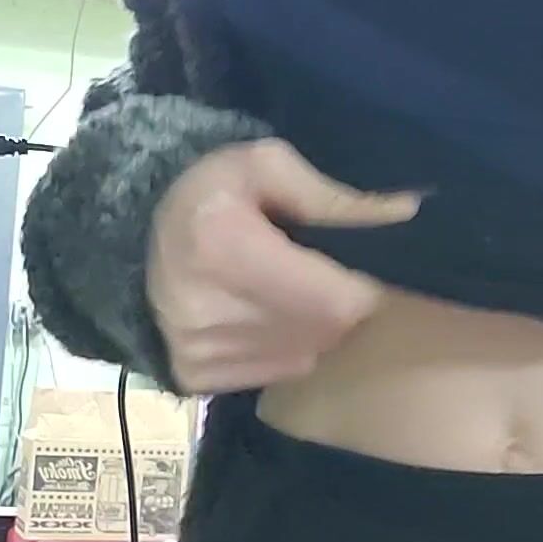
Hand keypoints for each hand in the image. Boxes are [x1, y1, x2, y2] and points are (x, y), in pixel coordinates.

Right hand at [148, 139, 422, 394]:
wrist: (136, 235)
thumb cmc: (212, 191)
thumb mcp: (267, 166)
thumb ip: (336, 196)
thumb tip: (407, 211)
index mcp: (222, 244)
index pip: (334, 299)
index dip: (360, 288)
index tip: (354, 267)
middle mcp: (203, 307)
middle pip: (324, 330)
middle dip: (338, 305)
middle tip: (318, 274)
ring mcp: (195, 349)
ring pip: (304, 354)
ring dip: (310, 328)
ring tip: (284, 292)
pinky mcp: (190, 376)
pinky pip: (274, 372)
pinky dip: (281, 348)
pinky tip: (259, 317)